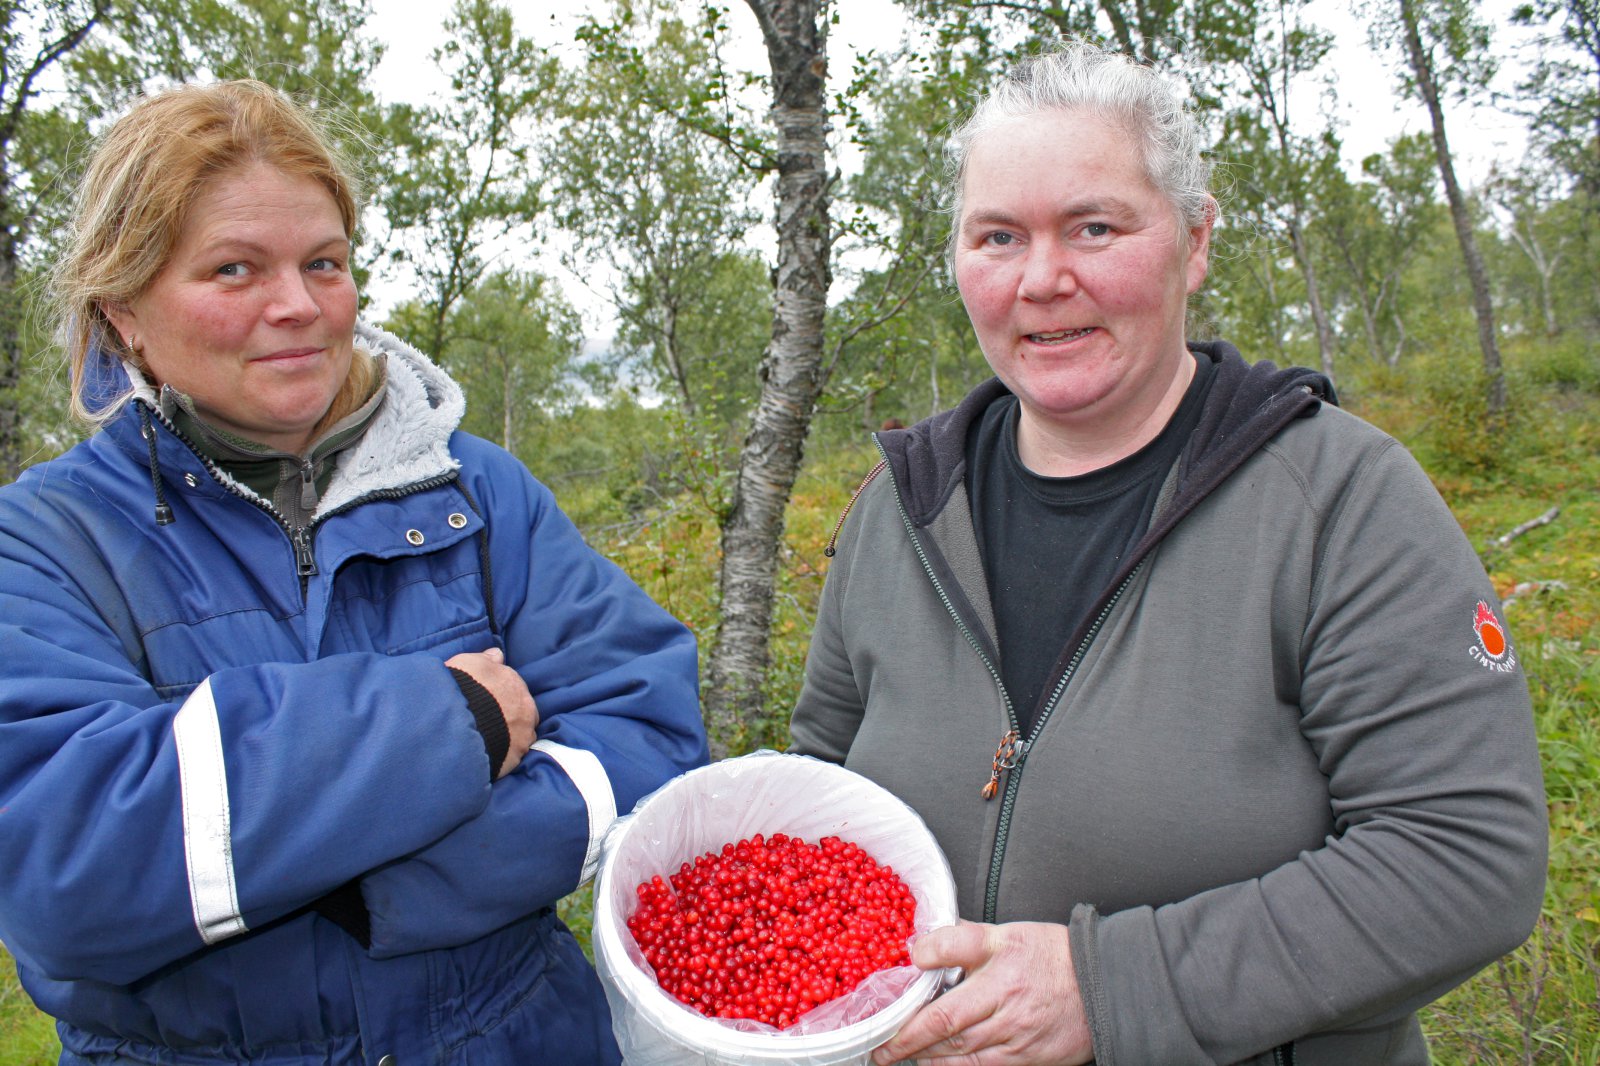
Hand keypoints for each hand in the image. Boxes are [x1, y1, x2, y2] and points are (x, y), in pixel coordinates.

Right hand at [445, 646, 538, 778]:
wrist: (457, 723)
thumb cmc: (461, 688)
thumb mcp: (468, 663)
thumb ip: (485, 659)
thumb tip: (497, 654)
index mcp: (514, 682)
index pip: (513, 688)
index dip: (501, 696)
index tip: (489, 702)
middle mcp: (525, 706)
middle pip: (522, 711)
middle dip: (510, 715)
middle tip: (490, 722)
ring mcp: (524, 733)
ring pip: (521, 734)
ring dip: (510, 736)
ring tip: (490, 741)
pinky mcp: (516, 756)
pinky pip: (513, 755)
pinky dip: (504, 754)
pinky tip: (490, 755)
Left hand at [872, 920, 1091, 1065]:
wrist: (1103, 988)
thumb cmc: (1055, 958)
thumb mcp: (1012, 934)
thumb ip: (968, 938)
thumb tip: (926, 943)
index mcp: (1001, 956)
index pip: (954, 948)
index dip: (924, 955)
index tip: (902, 966)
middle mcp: (1004, 995)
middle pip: (945, 1018)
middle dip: (906, 1035)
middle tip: (879, 1044)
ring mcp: (1014, 1030)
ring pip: (958, 1049)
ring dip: (922, 1055)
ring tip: (896, 1056)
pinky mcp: (1024, 1056)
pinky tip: (932, 1064)